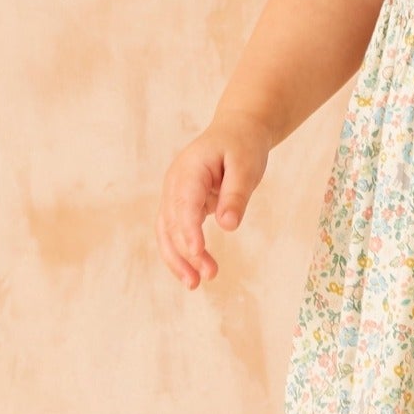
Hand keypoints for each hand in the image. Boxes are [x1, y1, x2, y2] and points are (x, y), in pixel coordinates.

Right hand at [157, 116, 271, 288]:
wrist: (236, 130)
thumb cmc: (243, 145)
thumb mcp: (247, 165)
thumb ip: (237, 194)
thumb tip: (227, 225)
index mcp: (190, 169)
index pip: (185, 204)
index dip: (189, 230)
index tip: (199, 252)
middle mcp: (175, 183)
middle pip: (170, 223)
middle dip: (184, 252)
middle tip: (205, 277)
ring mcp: (175, 194)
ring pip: (167, 231)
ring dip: (178, 258)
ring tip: (196, 283)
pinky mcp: (181, 204)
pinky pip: (175, 231)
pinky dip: (182, 251)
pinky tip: (194, 271)